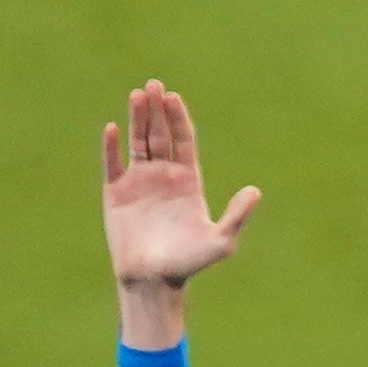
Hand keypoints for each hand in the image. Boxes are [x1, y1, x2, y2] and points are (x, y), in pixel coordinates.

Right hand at [103, 82, 258, 293]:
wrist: (153, 282)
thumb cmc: (189, 264)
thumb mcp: (220, 242)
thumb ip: (237, 216)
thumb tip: (255, 191)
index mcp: (188, 181)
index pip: (184, 141)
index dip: (179, 119)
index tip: (174, 98)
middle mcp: (164, 177)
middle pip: (160, 135)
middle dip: (157, 110)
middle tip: (154, 85)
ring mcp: (139, 183)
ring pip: (138, 142)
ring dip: (137, 119)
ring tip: (137, 95)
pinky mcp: (116, 193)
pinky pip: (113, 164)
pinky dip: (112, 147)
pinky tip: (113, 128)